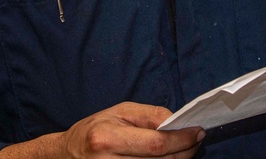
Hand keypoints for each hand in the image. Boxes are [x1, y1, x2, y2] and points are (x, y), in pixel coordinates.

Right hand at [0, 102, 203, 158]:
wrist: (66, 154)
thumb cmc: (95, 128)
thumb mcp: (120, 111)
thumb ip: (150, 115)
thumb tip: (177, 122)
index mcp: (107, 138)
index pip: (155, 144)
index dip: (181, 139)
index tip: (198, 131)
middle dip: (185, 151)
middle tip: (197, 139)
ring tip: (185, 148)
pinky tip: (169, 158)